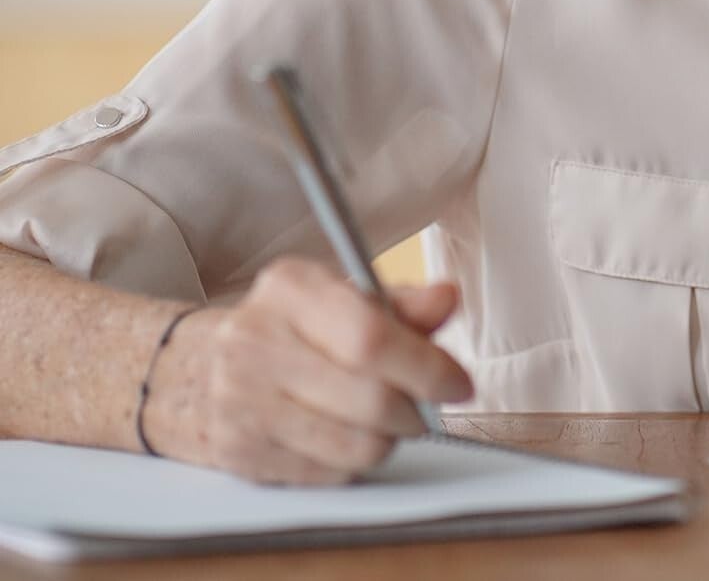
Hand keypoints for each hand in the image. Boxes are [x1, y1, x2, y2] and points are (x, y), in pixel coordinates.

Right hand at [142, 256, 473, 483]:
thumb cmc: (288, 328)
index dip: (426, 366)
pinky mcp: (240, 452)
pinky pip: (327, 474)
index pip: (370, 336)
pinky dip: (354, 461)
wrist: (195, 369)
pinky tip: (348, 435)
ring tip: (389, 420)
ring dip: (389, 439)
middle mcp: (256, 341)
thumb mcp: (340, 296)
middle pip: (368, 397)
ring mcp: (241, 401)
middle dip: (415, 409)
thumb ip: (400, 303)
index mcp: (290, 289)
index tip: (459, 383)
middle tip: (427, 407)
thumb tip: (447, 298)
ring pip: (353, 444)